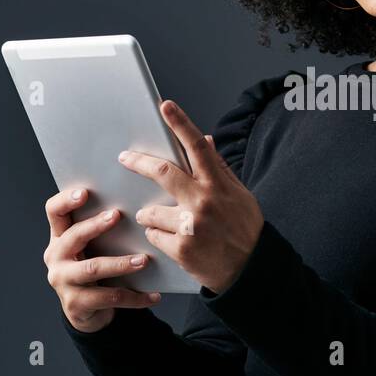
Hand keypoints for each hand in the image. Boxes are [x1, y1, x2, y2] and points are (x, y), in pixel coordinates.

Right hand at [43, 187, 161, 333]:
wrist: (87, 312)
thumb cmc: (95, 269)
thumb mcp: (93, 248)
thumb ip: (103, 230)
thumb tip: (139, 208)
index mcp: (59, 237)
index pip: (54, 212)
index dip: (66, 200)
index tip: (85, 192)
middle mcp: (56, 257)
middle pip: (73, 237)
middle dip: (95, 225)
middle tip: (118, 215)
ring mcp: (63, 281)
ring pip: (93, 268)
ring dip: (120, 263)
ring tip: (144, 260)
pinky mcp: (76, 304)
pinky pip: (109, 297)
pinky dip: (135, 297)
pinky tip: (154, 295)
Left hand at [118, 99, 263, 294]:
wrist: (250, 270)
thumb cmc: (244, 229)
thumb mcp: (239, 195)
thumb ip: (220, 169)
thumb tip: (205, 140)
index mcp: (218, 185)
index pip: (197, 147)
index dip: (180, 123)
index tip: (164, 106)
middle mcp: (203, 201)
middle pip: (162, 172)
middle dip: (138, 162)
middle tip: (124, 158)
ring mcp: (190, 226)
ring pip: (150, 211)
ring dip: (151, 215)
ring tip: (167, 224)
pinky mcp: (181, 249)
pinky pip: (153, 235)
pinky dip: (158, 237)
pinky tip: (175, 242)